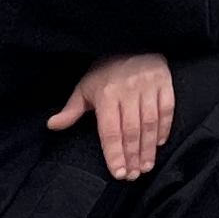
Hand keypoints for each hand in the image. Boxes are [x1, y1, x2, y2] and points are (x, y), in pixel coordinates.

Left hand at [49, 52, 174, 178]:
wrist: (131, 41)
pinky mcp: (165, 82)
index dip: (114, 153)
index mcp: (106, 93)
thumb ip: (72, 109)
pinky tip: (159, 144)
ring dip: (148, 148)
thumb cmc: (106, 69)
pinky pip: (167, 109)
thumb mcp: (85, 86)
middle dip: (132, 156)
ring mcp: (148, 86)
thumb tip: (52, 125)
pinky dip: (164, 128)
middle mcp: (128, 90)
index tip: (118, 173)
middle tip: (134, 176)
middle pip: (131, 130)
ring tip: (146, 167)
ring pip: (149, 123)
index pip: (111, 130)